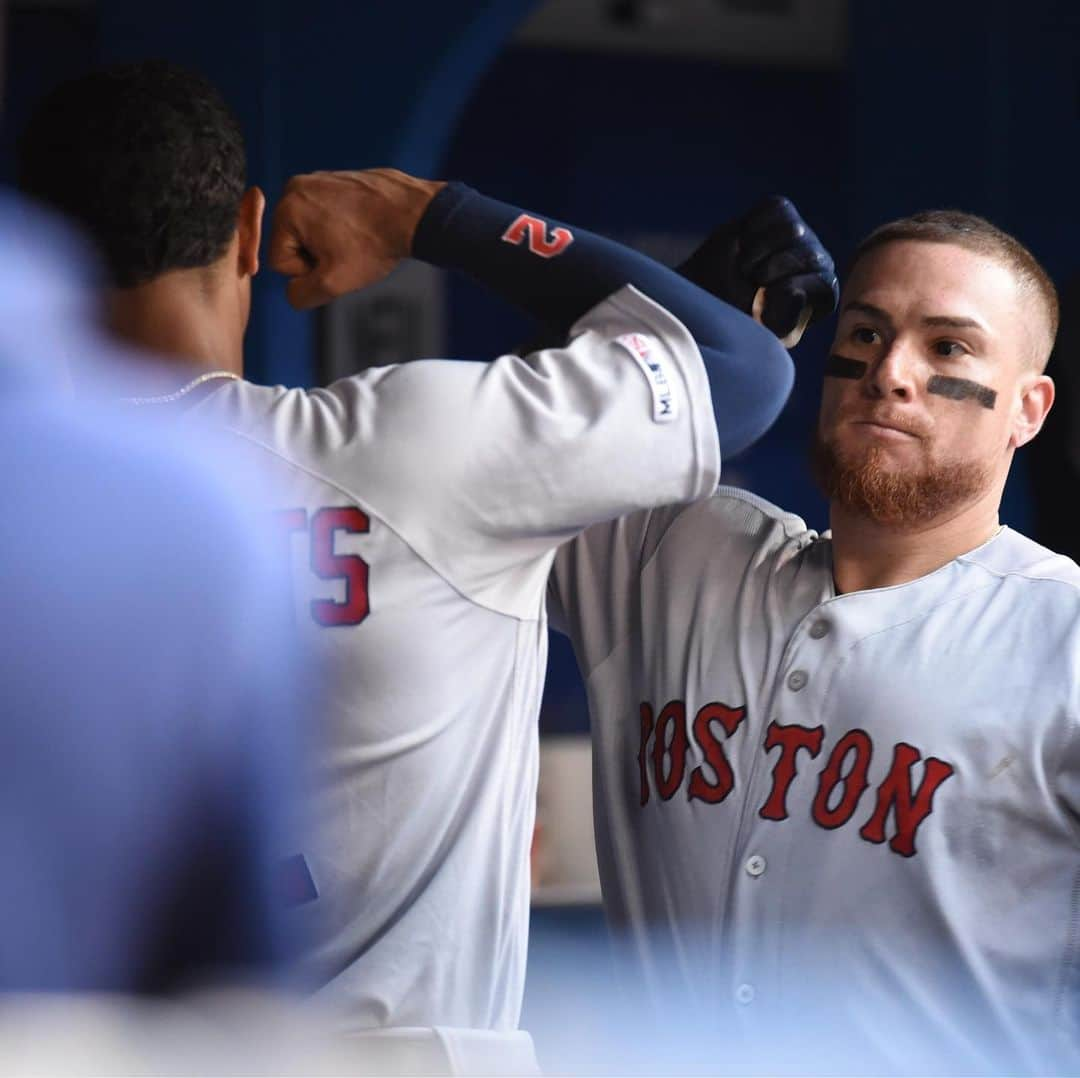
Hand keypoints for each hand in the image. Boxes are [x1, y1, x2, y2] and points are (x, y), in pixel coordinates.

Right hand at [268, 168, 444, 309]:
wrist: (413, 214)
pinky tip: (363, 230)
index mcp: (287, 208)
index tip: (336, 263)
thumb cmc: (374, 244)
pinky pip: (329, 216)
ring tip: (358, 241)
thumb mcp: (333, 284)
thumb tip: (293, 292)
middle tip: (348, 252)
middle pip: (294, 244)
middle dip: (318, 256)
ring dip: (331, 244)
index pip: (280, 261)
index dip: (309, 273)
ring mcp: (318, 180)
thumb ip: (301, 295)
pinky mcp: (338, 180)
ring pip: (312, 231)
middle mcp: (297, 186)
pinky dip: (344, 227)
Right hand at [677, 196, 837, 347]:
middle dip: (770, 271)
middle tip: (750, 282)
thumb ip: (782, 318)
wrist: (709, 296)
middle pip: (809, 254)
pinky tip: (744, 242)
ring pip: (794, 228)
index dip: (788, 291)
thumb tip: (794, 291)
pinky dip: (755, 225)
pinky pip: (776, 208)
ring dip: (759, 250)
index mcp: (820, 292)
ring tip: (745, 266)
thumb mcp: (759, 331)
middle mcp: (817, 260)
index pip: (821, 284)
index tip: (762, 302)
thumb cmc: (737, 318)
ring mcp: (800, 234)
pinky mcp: (780, 212)